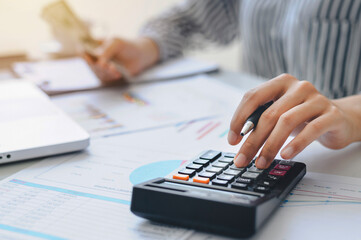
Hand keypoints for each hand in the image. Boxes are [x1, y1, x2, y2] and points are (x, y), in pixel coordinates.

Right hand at [83, 37, 158, 83]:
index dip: (83, 55)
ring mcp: (103, 68)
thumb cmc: (127, 46)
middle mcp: (97, 58)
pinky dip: (111, 76)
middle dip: (98, 66)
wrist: (140, 55)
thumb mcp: (115, 43)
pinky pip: (106, 79)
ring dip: (105, 72)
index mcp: (95, 47)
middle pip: (90, 65)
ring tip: (114, 68)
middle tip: (106, 65)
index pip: (83, 52)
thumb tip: (99, 64)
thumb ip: (106, 51)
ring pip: (98, 73)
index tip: (87, 56)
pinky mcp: (110, 76)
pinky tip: (118, 73)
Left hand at [228, 74, 360, 168]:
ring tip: (261, 162)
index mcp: (280, 83)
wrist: (339, 119)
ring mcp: (316, 99)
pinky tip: (285, 155)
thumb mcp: (279, 115)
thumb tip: (239, 140)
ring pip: (286, 122)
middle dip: (252, 140)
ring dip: (270, 146)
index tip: (232, 140)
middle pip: (268, 114)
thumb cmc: (302, 117)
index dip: (238, 119)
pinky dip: (296, 144)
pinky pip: (311, 129)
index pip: (252, 97)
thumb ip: (261, 121)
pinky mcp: (331, 114)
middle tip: (242, 159)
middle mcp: (298, 87)